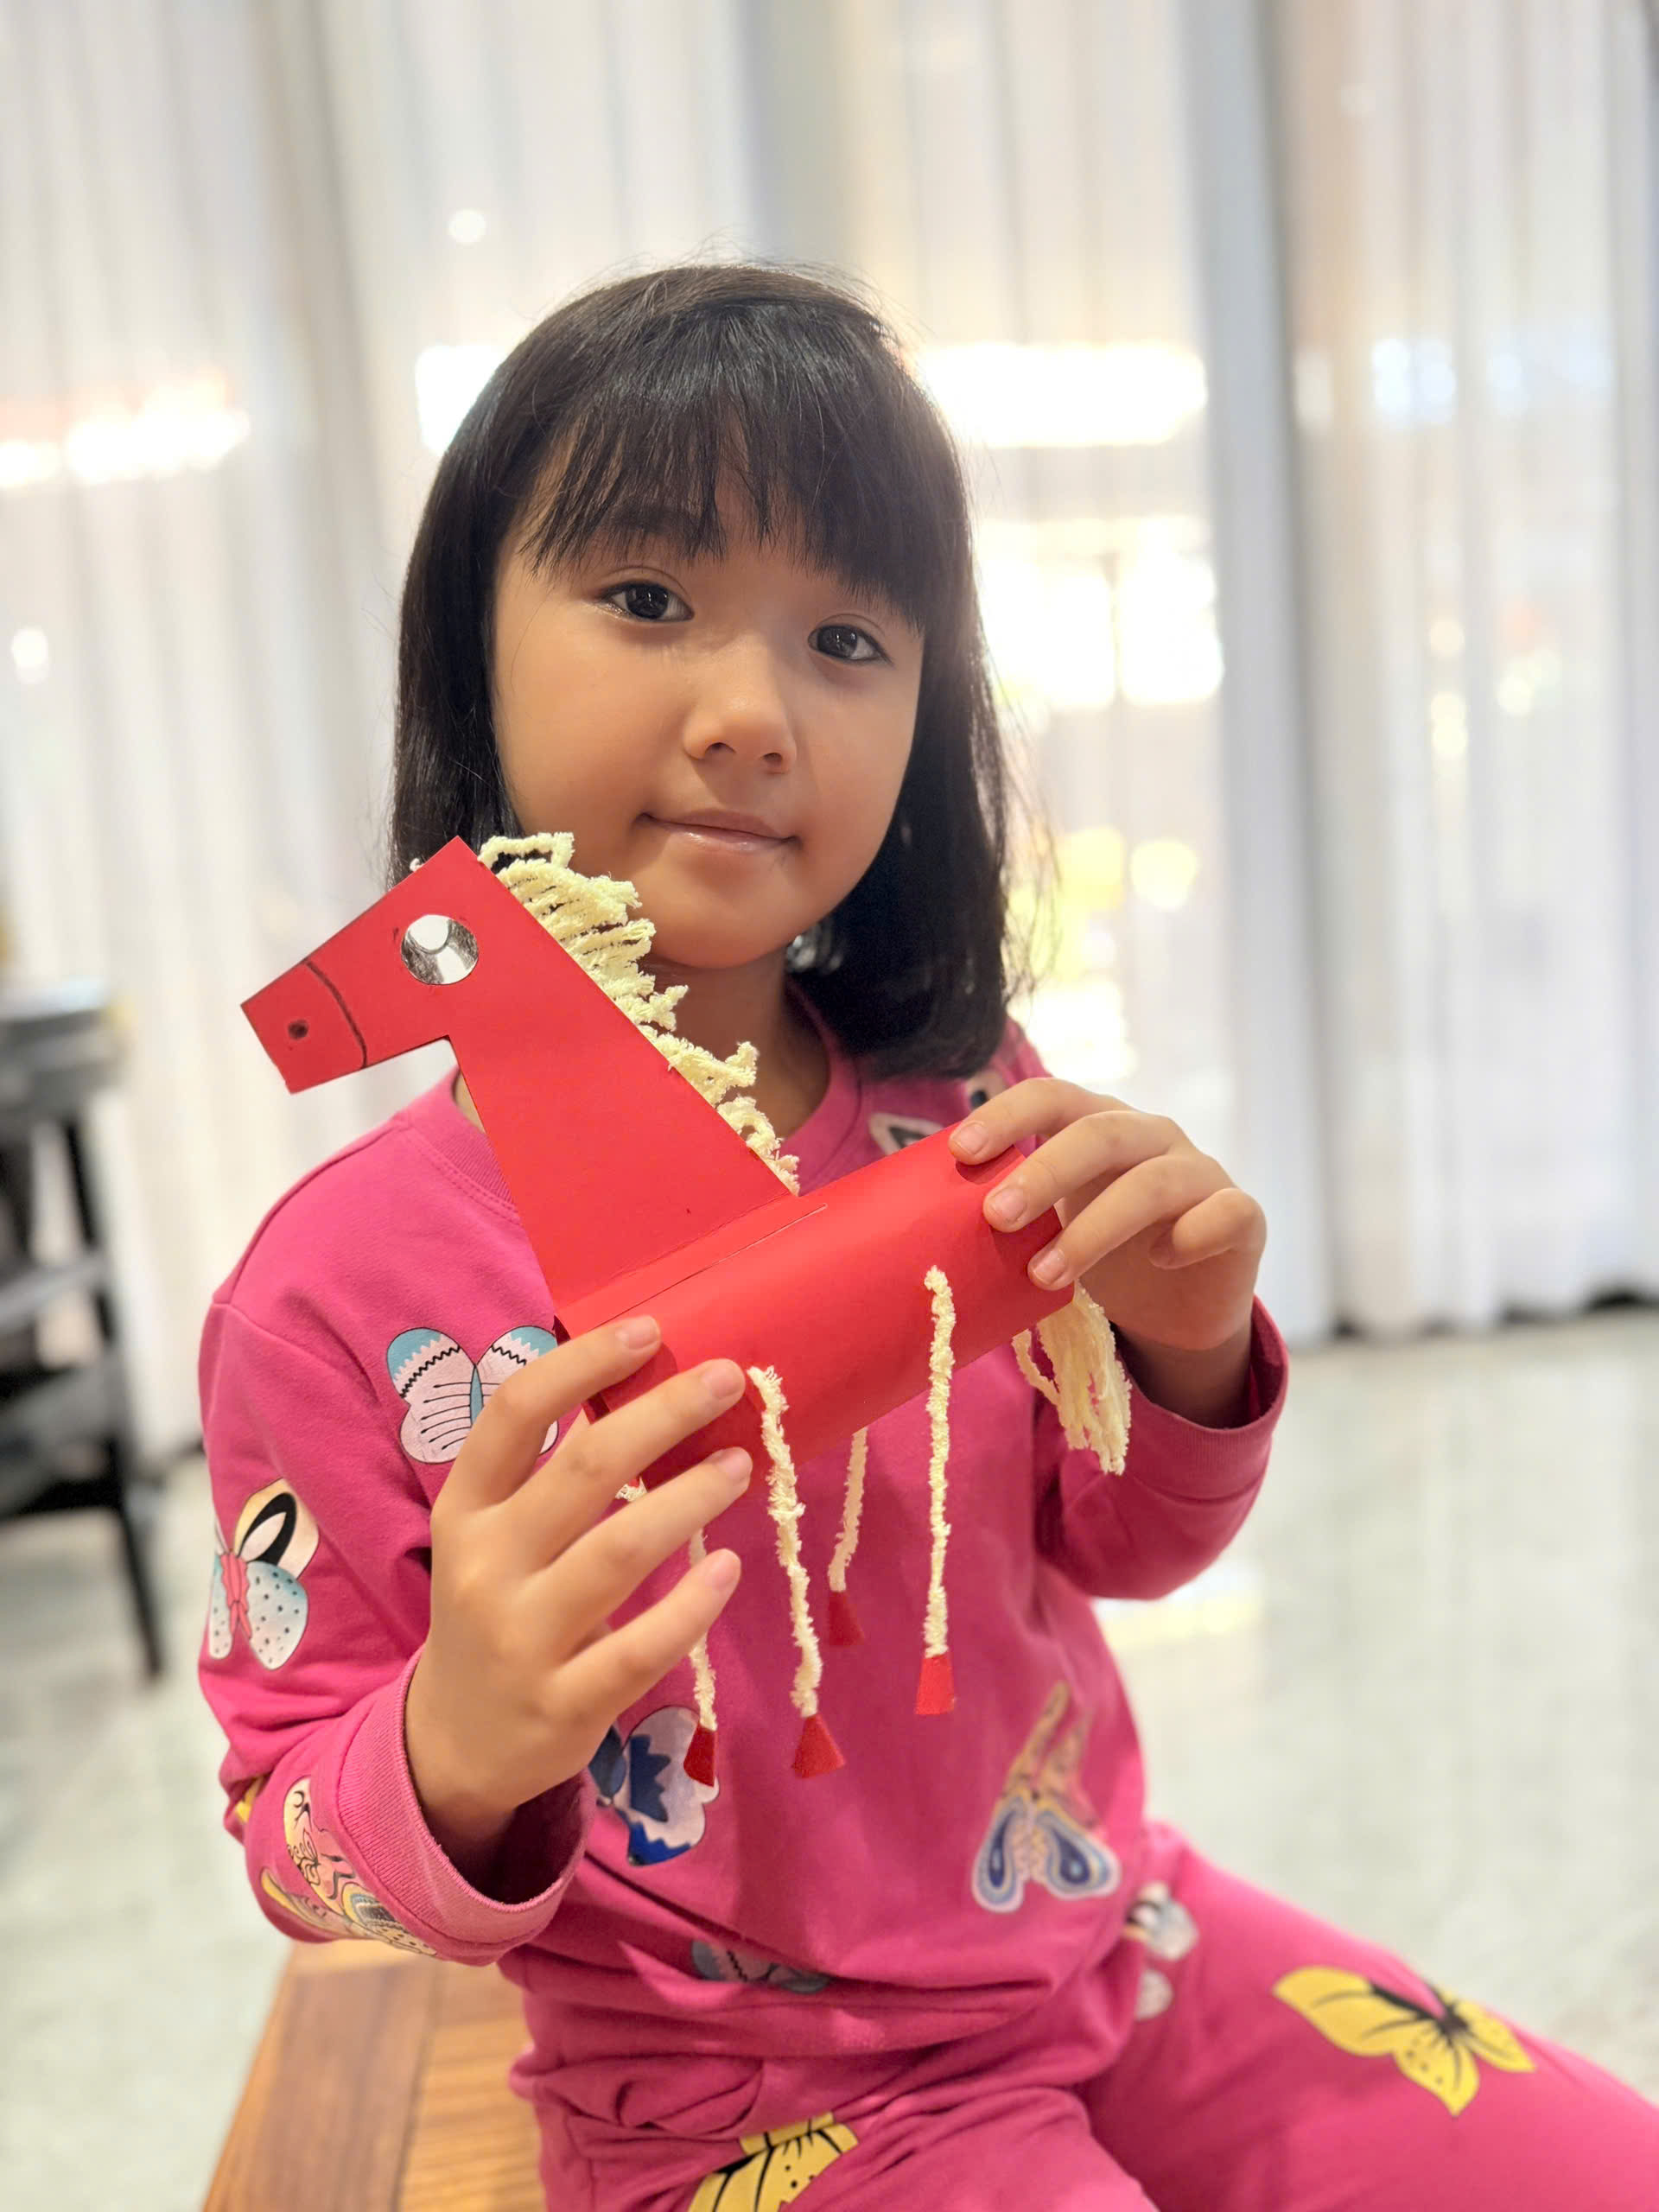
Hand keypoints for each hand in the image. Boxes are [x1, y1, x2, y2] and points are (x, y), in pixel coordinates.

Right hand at [405, 1318, 749, 1877]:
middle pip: (582, 1471)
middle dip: (663, 1415)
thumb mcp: (494, 1536)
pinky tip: (727, 1567)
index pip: (512, 1415)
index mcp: (464, 1510)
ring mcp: (521, 1639)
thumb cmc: (496, 1608)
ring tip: (740, 1463)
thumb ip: (548, 1473)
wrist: (455, 1743)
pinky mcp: (564, 1704)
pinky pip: (641, 1648)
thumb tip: (643, 1384)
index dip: (580, 1363)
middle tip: (730, 1378)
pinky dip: (691, 1606)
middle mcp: (483, 1567)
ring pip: (618, 1552)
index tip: (649, 1329)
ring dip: (689, 1497)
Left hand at [950, 1081, 1265, 1422]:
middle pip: (1099, 1132)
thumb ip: (1006, 1217)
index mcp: (1098, 1126)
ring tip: (1045, 1273)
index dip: (1007, 1115)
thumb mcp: (1049, 1231)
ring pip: (1154, 1180)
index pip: (1052, 1098)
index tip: (960, 1150)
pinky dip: (1192, 1234)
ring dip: (1096, 1227)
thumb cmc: (1103, 1258)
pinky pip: (1225, 1212)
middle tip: (994, 1217)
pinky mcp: (1244, 1216)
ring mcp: (1201, 1172)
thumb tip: (914, 1234)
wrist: (1179, 1309)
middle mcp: (1151, 1136)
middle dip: (1044, 1171)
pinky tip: (1160, 1261)